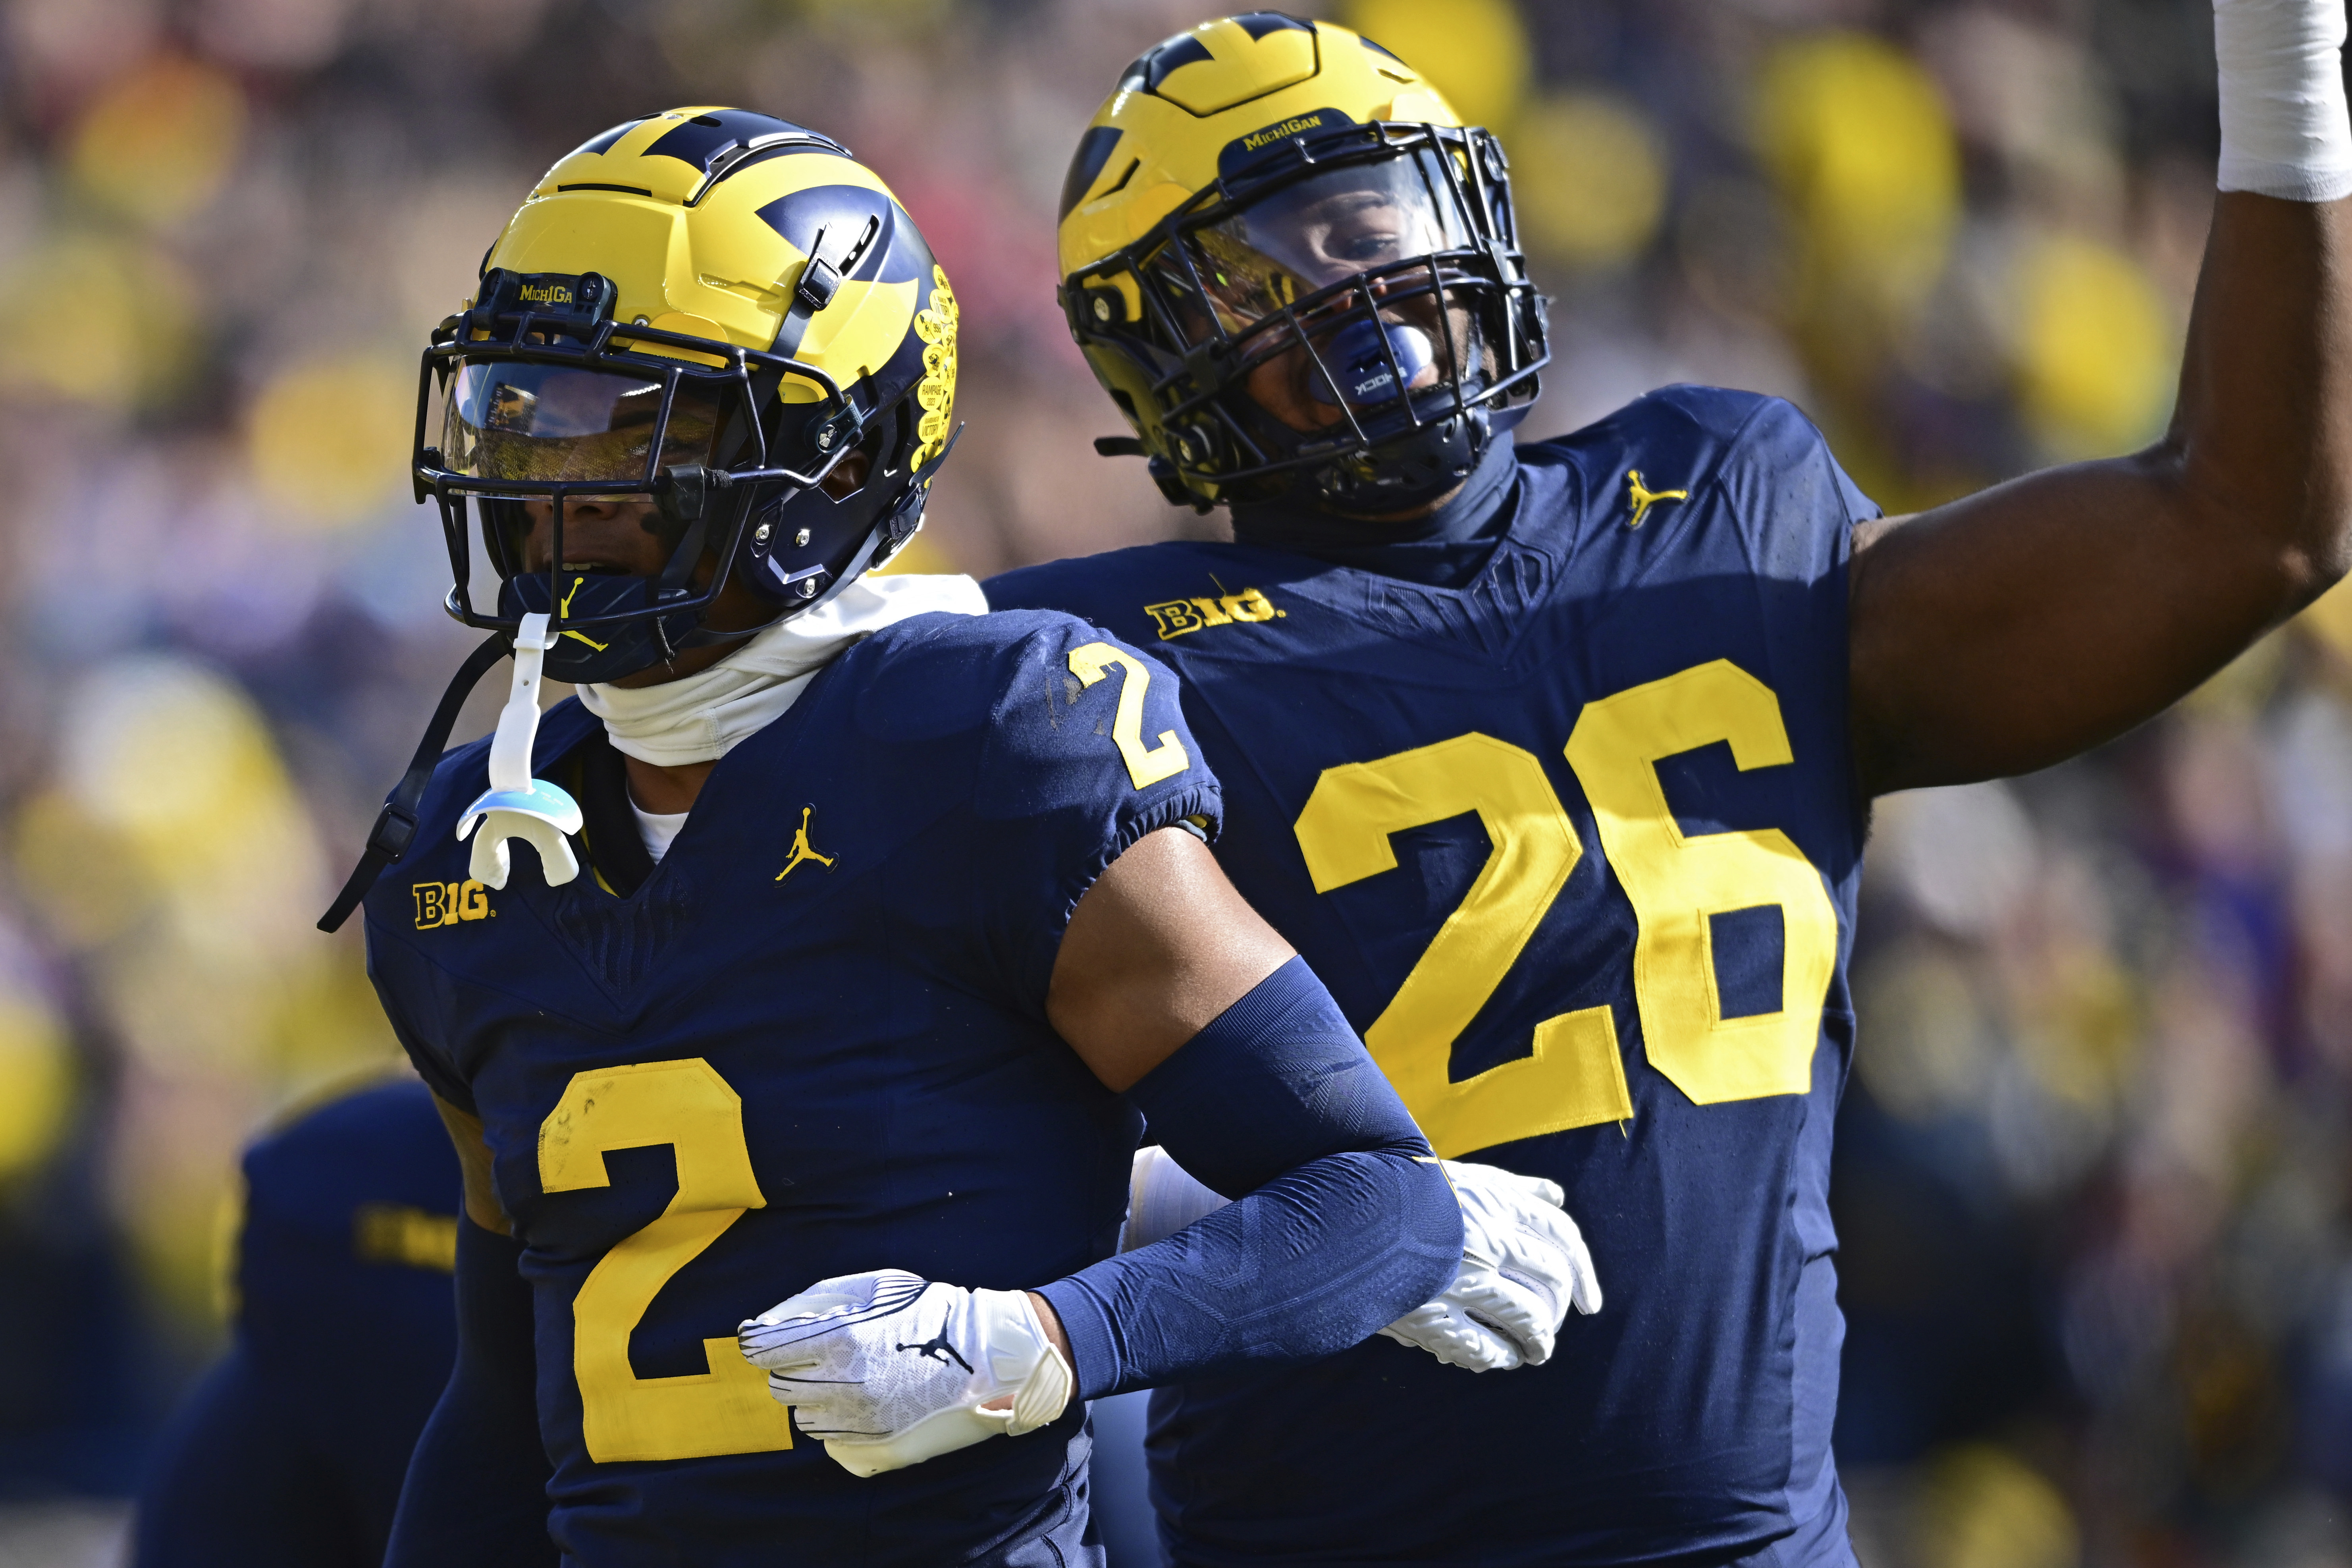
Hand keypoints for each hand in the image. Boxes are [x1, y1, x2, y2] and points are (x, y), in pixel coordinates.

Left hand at [737, 1270, 1071, 1476]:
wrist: (984, 1351)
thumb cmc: (926, 1310)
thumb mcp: (872, 1288)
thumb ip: (813, 1302)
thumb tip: (761, 1324)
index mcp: (842, 1338)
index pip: (766, 1350)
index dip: (760, 1342)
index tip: (763, 1338)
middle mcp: (846, 1382)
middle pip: (780, 1384)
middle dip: (790, 1366)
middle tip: (816, 1352)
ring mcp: (861, 1416)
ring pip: (801, 1413)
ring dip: (809, 1393)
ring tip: (841, 1373)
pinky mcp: (875, 1439)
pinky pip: (825, 1435)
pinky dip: (829, 1416)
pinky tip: (854, 1396)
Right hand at [1377, 1160, 1600, 1372]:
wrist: (1341, 1219)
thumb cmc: (1405, 1194)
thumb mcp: (1461, 1178)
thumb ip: (1511, 1187)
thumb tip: (1557, 1195)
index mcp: (1493, 1201)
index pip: (1560, 1232)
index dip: (1583, 1268)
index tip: (1589, 1299)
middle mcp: (1485, 1238)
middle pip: (1551, 1277)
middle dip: (1565, 1307)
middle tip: (1559, 1326)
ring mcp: (1461, 1278)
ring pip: (1526, 1319)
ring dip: (1539, 1341)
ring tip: (1536, 1352)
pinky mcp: (1433, 1314)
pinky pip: (1484, 1347)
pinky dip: (1498, 1357)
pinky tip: (1499, 1360)